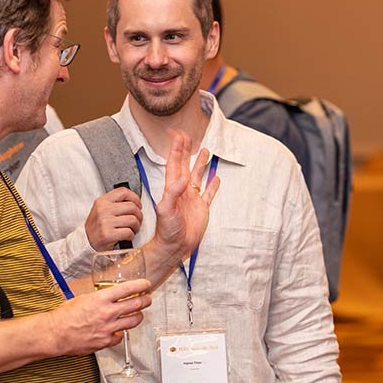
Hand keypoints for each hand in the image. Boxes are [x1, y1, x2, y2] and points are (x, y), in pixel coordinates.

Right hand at [49, 278, 151, 355]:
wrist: (56, 333)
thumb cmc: (64, 316)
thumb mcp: (82, 298)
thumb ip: (98, 298)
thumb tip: (108, 297)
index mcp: (101, 299)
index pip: (128, 289)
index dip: (141, 285)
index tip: (146, 284)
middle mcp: (107, 313)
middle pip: (136, 305)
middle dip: (146, 300)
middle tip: (147, 298)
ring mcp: (109, 328)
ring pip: (134, 321)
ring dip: (139, 316)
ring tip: (139, 314)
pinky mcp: (106, 341)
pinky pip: (120, 337)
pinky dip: (121, 333)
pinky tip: (119, 330)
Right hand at [84, 187, 142, 250]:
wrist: (86, 242)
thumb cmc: (97, 227)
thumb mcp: (101, 210)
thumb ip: (115, 203)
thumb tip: (134, 201)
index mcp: (102, 201)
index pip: (123, 192)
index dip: (135, 198)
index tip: (138, 205)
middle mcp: (103, 210)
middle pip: (132, 207)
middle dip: (139, 215)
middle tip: (137, 221)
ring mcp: (105, 222)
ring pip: (132, 220)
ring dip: (136, 226)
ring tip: (132, 229)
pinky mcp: (107, 235)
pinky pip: (128, 232)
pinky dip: (131, 235)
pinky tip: (126, 236)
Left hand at [154, 131, 219, 260]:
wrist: (175, 246)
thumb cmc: (167, 230)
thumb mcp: (166, 210)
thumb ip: (173, 193)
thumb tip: (182, 178)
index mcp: (172, 188)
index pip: (174, 164)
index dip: (176, 150)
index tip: (178, 136)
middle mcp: (182, 191)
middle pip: (185, 166)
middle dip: (186, 151)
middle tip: (188, 136)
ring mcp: (192, 199)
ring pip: (197, 176)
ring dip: (200, 164)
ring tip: (205, 150)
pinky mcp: (201, 208)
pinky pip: (208, 194)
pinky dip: (212, 186)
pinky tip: (216, 177)